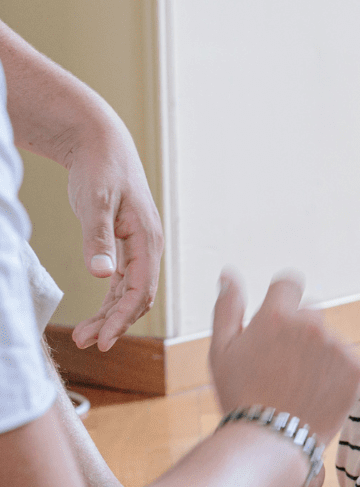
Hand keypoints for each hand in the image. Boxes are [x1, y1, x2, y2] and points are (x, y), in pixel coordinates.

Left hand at [66, 132, 163, 349]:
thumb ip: (99, 239)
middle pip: (137, 296)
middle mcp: (148, 246)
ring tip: (83, 335)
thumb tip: (103, 275)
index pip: (141, 289)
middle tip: (86, 343)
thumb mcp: (96, 203)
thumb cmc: (100, 169)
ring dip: (110, 315)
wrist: (101, 144)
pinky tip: (94, 313)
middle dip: (114, 322)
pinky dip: (109, 300)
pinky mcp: (124, 244)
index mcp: (148, 238)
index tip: (101, 340)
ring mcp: (138, 246)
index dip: (122, 318)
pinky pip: (122, 281)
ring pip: (129, 291)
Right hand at [209, 272, 359, 445]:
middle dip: (299, 331)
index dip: (282, 302)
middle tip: (281, 367)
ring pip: (329, 339)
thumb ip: (227, 307)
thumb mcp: (221, 351)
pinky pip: (346, 359)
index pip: (289, 284)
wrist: (272, 441)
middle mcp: (312, 324)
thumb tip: (228, 273)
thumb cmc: (240, 396)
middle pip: (311, 313)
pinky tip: (316, 393)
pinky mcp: (356, 367)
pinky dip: (335, 373)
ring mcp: (337, 346)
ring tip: (297, 385)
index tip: (277, 326)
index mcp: (278, 315)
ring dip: (318, 353)